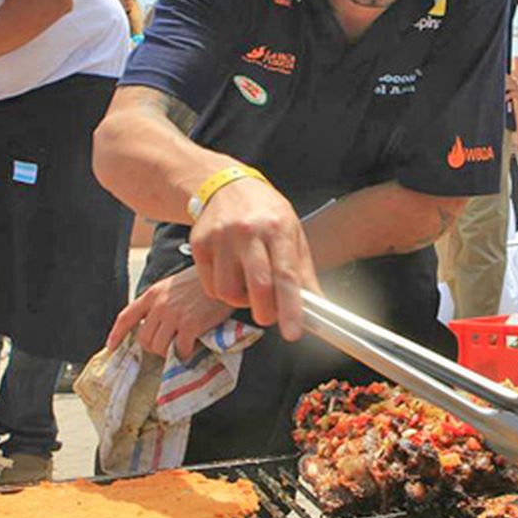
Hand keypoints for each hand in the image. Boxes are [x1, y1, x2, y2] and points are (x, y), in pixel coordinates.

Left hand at [106, 266, 234, 359]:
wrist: (227, 276)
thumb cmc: (204, 282)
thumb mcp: (175, 285)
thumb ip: (162, 302)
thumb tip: (156, 325)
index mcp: (153, 293)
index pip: (127, 317)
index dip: (116, 335)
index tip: (111, 347)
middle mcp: (160, 305)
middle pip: (143, 338)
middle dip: (153, 347)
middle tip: (167, 347)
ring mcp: (174, 315)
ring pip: (158, 347)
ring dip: (168, 352)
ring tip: (180, 348)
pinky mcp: (190, 325)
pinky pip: (179, 349)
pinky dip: (185, 353)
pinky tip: (193, 347)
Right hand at [187, 177, 319, 339]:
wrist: (227, 185)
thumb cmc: (266, 214)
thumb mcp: (292, 233)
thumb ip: (303, 271)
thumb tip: (318, 307)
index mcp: (278, 227)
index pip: (286, 275)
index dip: (290, 307)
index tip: (293, 332)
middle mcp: (248, 231)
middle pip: (257, 287)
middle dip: (266, 312)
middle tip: (270, 315)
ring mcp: (220, 237)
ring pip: (228, 292)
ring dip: (242, 301)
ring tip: (248, 285)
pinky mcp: (199, 244)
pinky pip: (210, 286)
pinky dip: (223, 290)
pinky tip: (231, 274)